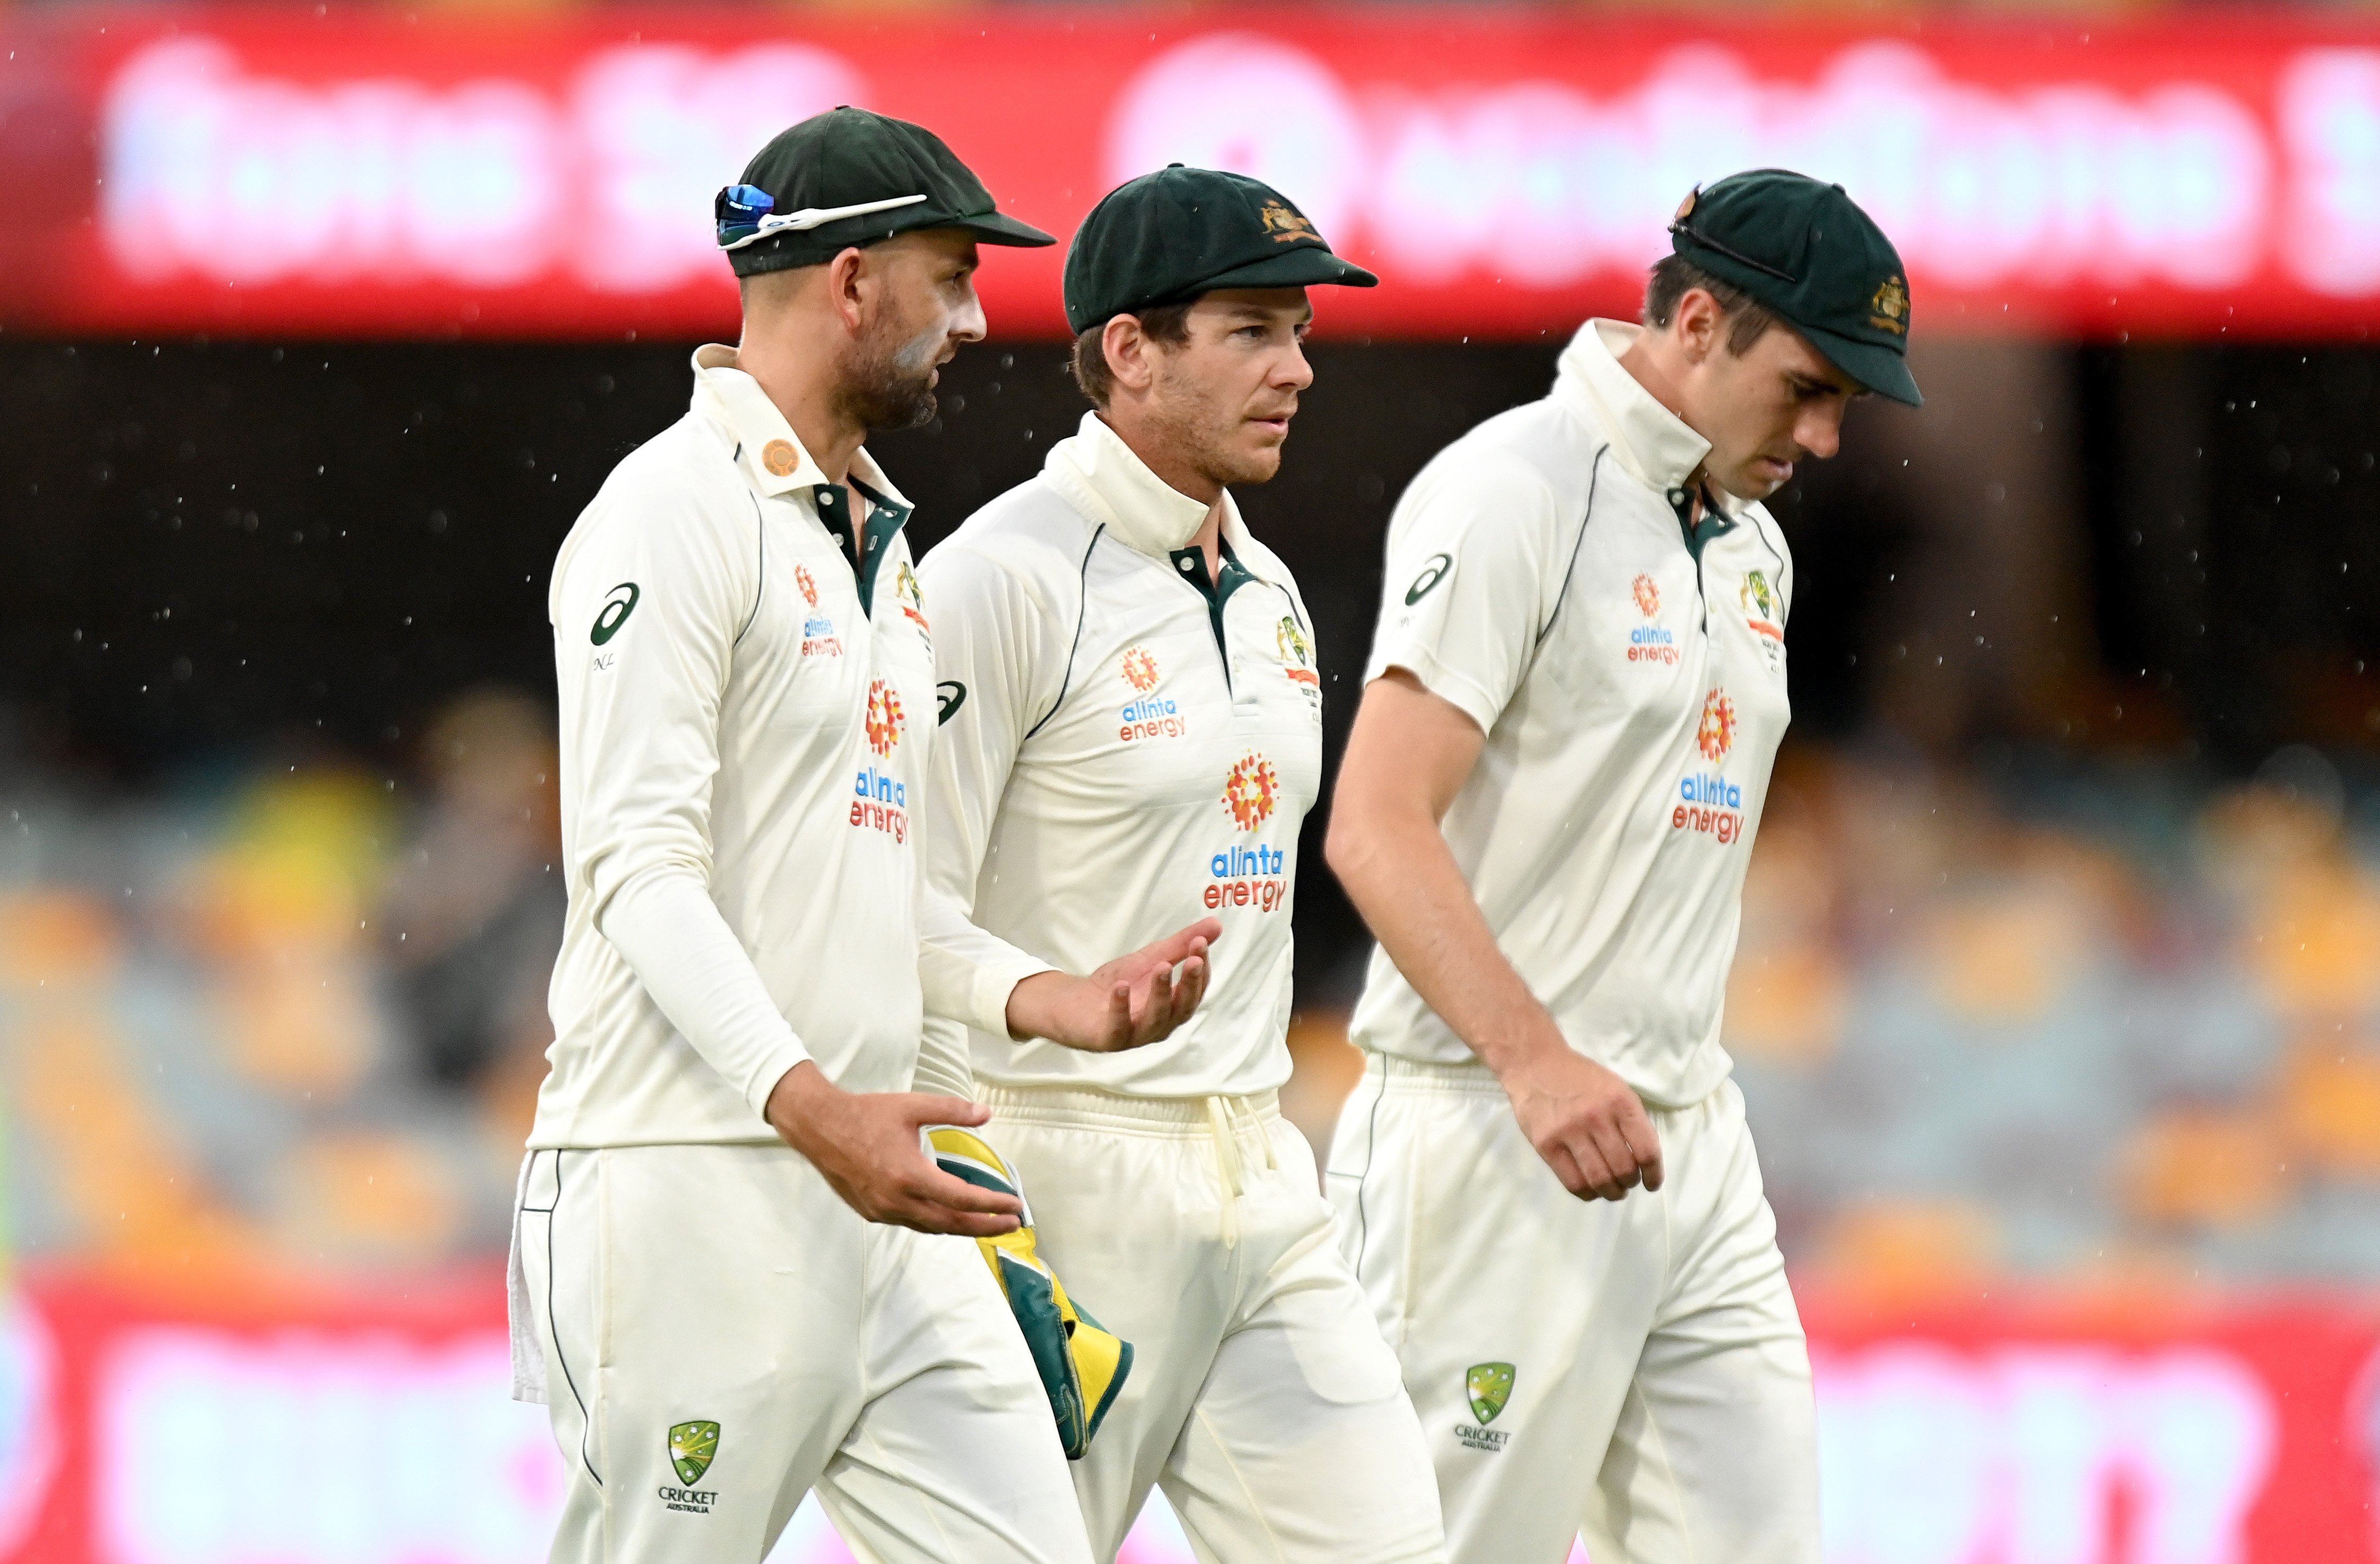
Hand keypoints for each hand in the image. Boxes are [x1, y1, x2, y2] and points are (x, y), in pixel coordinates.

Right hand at [764, 1062, 1022, 1235]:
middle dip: (985, 1226)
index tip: (1015, 1205)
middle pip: (951, 1223)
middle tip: (1012, 1224)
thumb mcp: (912, 1106)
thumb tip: (986, 1113)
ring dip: (961, 1227)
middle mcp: (897, 1200)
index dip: (992, 1204)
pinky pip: (912, 1222)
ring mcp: (882, 1210)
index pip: (961, 1198)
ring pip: (931, 1227)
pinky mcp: (871, 1212)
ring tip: (987, 1223)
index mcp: (909, 1175)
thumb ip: (952, 1111)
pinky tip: (948, 1214)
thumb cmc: (864, 1114)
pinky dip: (935, 1222)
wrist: (818, 1127)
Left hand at [1004, 917, 1221, 1052]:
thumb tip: (1216, 924)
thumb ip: (1182, 945)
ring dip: (1161, 993)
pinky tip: (1121, 987)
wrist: (1076, 1004)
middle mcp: (1161, 1024)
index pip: (1196, 989)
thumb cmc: (1120, 985)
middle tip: (1193, 959)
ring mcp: (1136, 1034)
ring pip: (1155, 1019)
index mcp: (1174, 1006)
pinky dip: (1121, 1008)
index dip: (1201, 967)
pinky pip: (1118, 1027)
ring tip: (1162, 967)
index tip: (1200, 941)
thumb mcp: (1152, 959)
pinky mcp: (1109, 1038)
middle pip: (1182, 1008)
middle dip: (1189, 983)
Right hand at [1495, 1041, 1662, 1201]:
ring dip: (1612, 1192)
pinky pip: (1573, 1182)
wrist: (1535, 1064)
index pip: (1647, 1150)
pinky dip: (1588, 1194)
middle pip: (1624, 1168)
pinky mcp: (1547, 1145)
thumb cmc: (1580, 1077)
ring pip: (1599, 1179)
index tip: (1652, 1183)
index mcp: (1620, 1101)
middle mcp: (1597, 1117)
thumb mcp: (1616, 1087)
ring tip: (1613, 1191)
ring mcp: (1569, 1132)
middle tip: (1628, 1183)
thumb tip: (1643, 1160)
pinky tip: (1592, 1190)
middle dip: (1630, 1183)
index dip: (1653, 1174)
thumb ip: (1630, 1120)